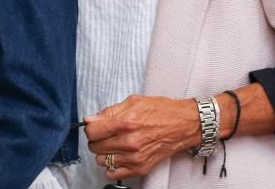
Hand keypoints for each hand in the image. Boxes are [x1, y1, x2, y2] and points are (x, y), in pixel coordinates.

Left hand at [84, 94, 200, 179]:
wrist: (184, 125)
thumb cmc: (161, 111)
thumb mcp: (134, 101)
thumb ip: (109, 111)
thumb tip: (90, 119)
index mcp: (126, 122)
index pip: (92, 131)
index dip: (90, 128)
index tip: (95, 126)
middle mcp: (129, 141)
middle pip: (95, 146)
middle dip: (96, 139)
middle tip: (105, 134)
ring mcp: (135, 157)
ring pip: (101, 161)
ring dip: (103, 153)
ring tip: (113, 144)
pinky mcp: (140, 168)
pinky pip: (113, 174)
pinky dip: (112, 166)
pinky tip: (119, 156)